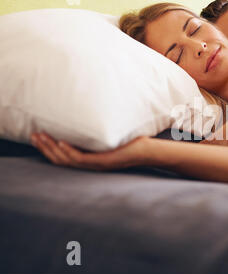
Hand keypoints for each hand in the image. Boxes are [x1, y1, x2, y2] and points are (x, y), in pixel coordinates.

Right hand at [30, 133, 149, 170]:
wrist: (149, 150)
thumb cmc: (131, 140)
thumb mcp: (111, 132)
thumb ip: (98, 126)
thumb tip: (90, 109)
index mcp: (89, 158)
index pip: (63, 156)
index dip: (48, 148)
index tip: (37, 135)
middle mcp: (90, 164)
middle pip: (60, 159)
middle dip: (45, 148)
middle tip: (32, 135)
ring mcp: (96, 164)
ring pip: (67, 160)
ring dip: (52, 149)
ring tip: (40, 137)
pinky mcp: (104, 162)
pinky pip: (82, 159)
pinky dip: (70, 151)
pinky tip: (62, 142)